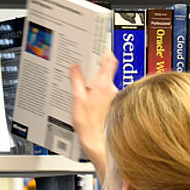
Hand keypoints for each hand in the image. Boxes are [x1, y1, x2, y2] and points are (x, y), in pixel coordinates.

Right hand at [69, 53, 118, 175]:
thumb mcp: (77, 100)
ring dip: (96, 83)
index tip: (99, 46)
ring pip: (105, 83)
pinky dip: (98, 94)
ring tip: (83, 89)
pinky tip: (89, 101)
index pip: (109, 60)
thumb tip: (74, 68)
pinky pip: (106, 94)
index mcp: (103, 84)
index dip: (104, 51)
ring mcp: (114, 97)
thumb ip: (76, 81)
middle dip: (96, 69)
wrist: (99, 143)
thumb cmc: (90, 126)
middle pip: (106, 71)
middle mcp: (112, 89)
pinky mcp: (113, 106)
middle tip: (84, 68)